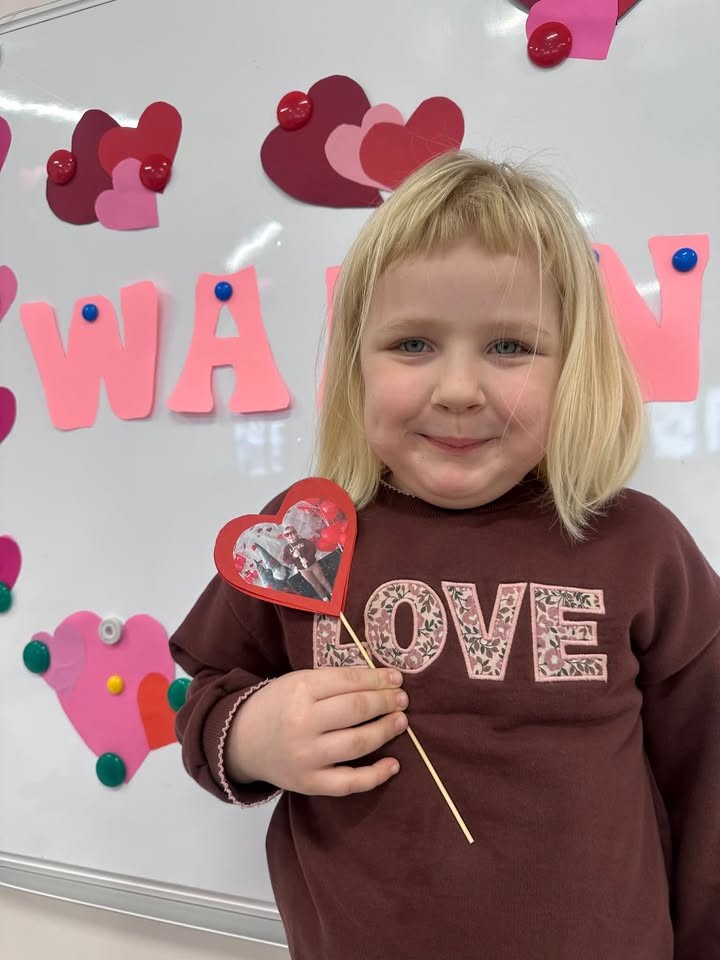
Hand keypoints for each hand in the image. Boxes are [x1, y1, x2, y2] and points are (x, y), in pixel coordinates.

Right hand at [224, 667, 408, 795]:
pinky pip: (350, 783)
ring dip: (385, 731)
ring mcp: (306, 756)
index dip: (378, 679)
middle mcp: (303, 723)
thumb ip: (335, 681)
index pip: (349, 682)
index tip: (396, 678)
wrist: (243, 741)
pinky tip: (394, 764)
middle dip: (386, 702)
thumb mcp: (299, 681)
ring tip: (401, 721)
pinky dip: (376, 775)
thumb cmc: (279, 705)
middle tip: (402, 699)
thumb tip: (382, 681)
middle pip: (357, 710)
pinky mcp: (309, 783)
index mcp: (300, 690)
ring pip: (358, 743)